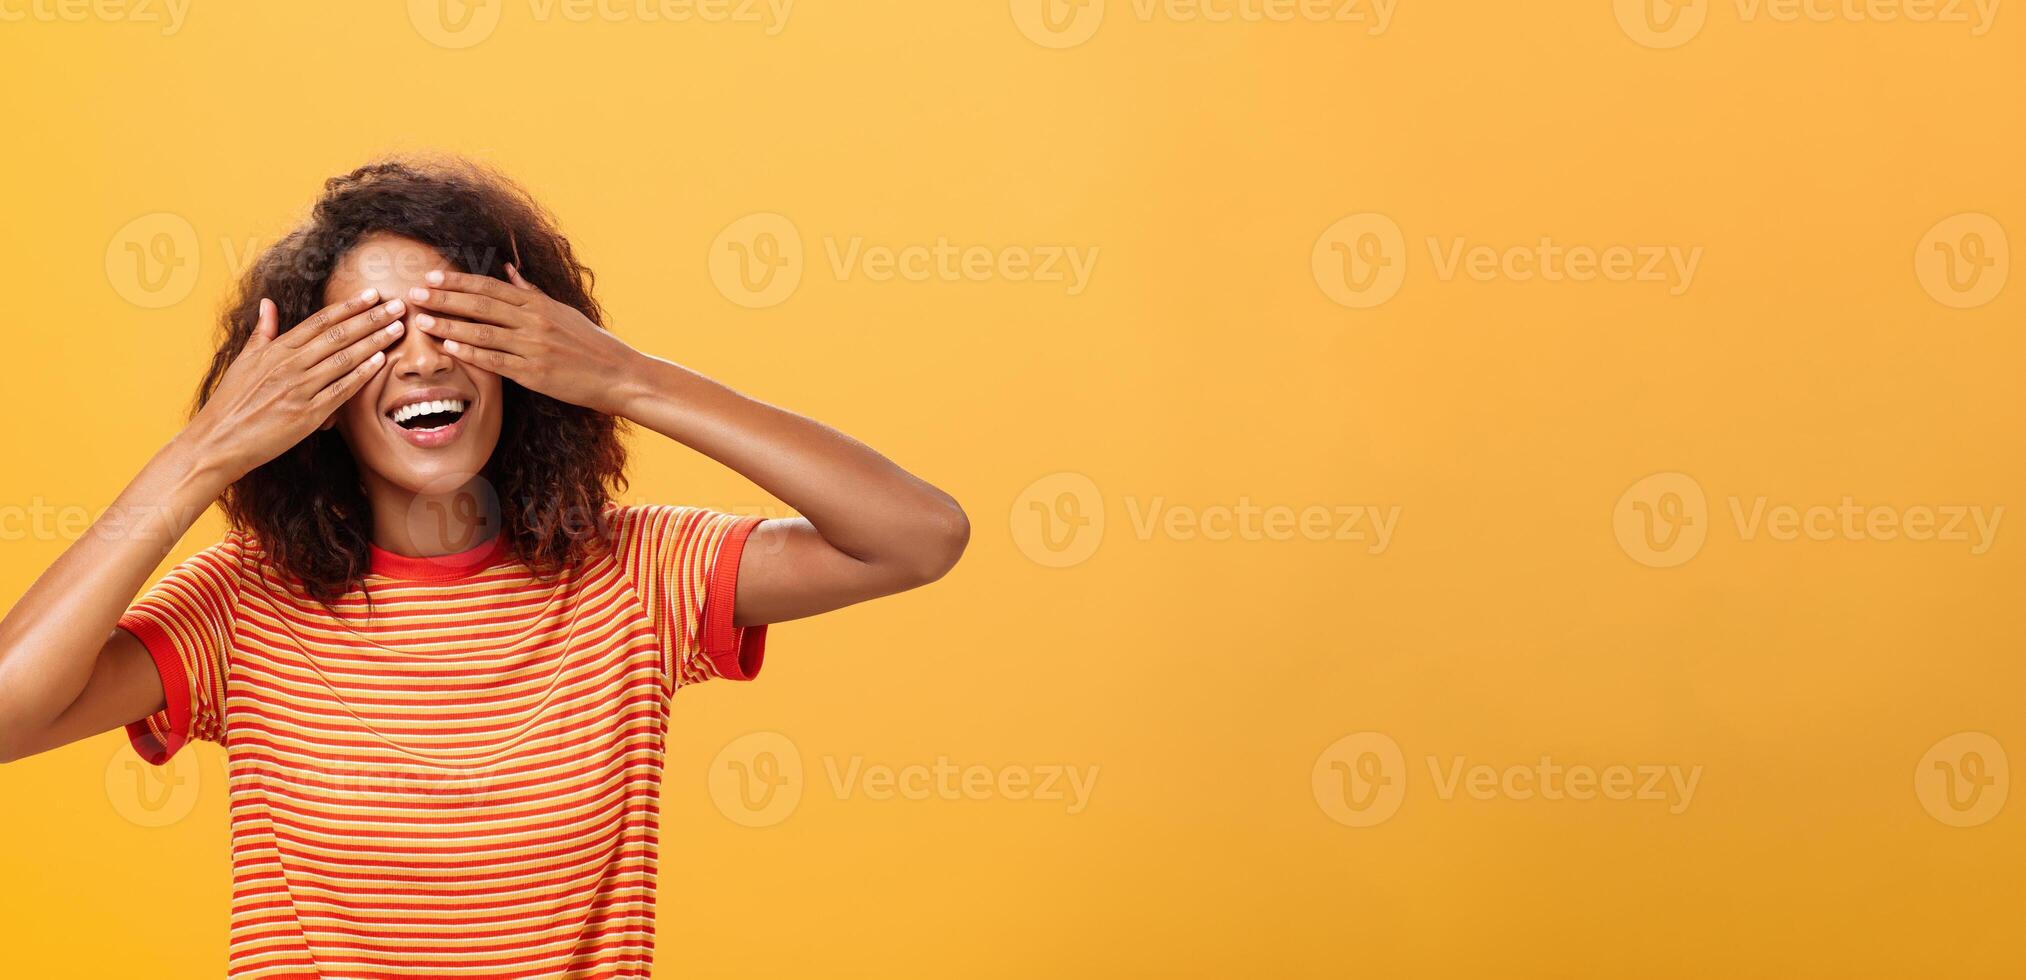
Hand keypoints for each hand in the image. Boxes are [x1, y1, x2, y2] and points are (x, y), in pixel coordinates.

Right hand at [182, 290, 407, 482]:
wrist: (218, 441)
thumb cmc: (231, 402)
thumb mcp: (244, 361)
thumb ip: (262, 332)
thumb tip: (268, 303)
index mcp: (276, 350)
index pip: (320, 321)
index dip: (349, 306)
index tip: (372, 294)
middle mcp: (290, 365)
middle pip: (338, 335)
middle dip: (371, 318)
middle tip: (398, 305)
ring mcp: (300, 389)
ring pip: (344, 359)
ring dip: (374, 341)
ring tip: (398, 328)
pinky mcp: (307, 415)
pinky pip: (341, 390)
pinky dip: (362, 374)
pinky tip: (381, 361)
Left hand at [407, 266, 640, 415]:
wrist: (617, 374)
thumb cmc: (590, 344)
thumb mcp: (562, 312)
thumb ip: (532, 292)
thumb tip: (510, 270)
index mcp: (539, 305)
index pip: (490, 288)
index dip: (459, 282)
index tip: (433, 278)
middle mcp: (534, 322)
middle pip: (480, 306)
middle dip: (445, 299)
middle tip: (415, 295)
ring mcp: (533, 348)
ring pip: (483, 332)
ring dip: (449, 326)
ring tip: (422, 322)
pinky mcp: (534, 374)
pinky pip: (495, 362)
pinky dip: (471, 354)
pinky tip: (449, 349)